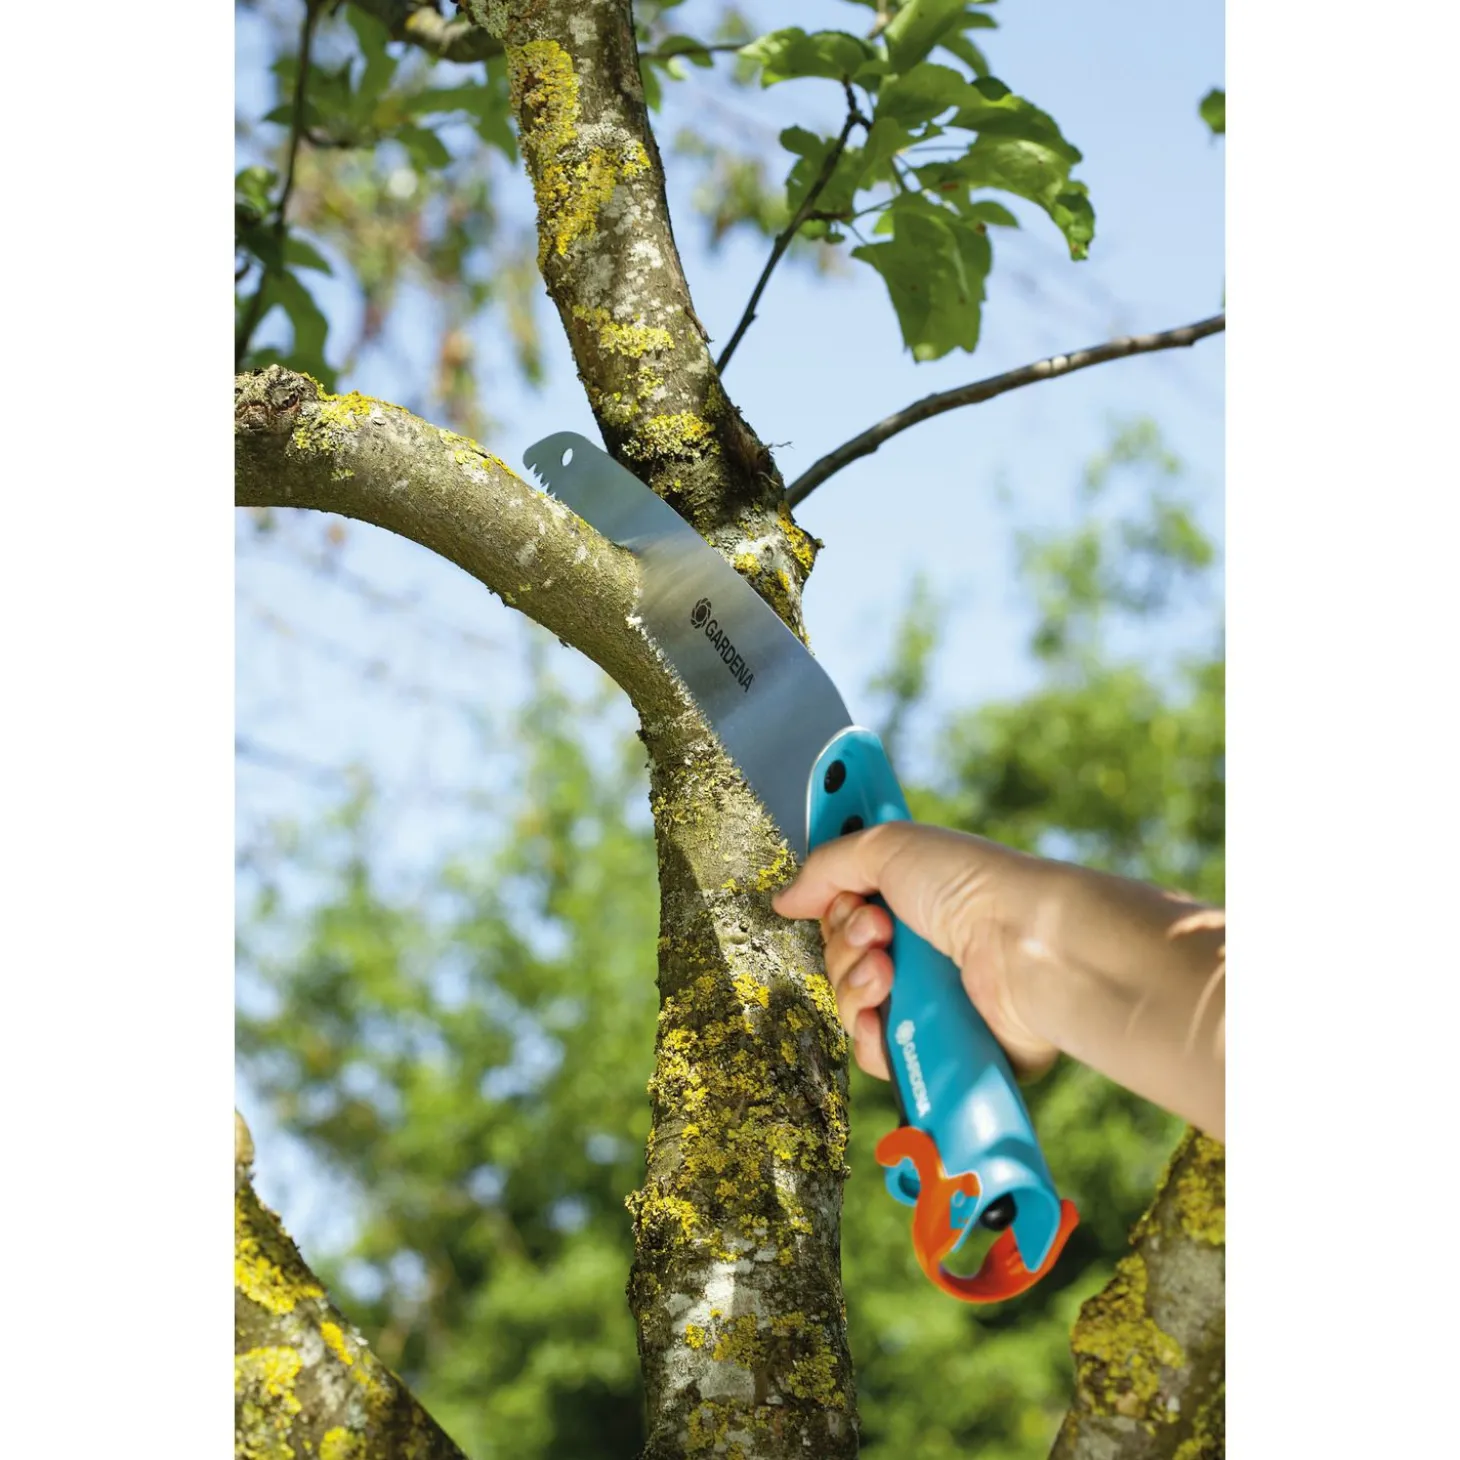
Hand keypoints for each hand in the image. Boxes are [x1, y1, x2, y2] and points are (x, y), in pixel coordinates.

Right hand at [772, 823, 1058, 1082]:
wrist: (1023, 947)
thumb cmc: (971, 887)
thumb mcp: (888, 846)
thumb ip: (827, 866)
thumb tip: (784, 899)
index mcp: (910, 901)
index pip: (841, 914)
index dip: (833, 906)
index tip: (847, 896)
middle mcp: (915, 951)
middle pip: (838, 961)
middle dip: (844, 945)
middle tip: (878, 929)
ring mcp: (925, 1001)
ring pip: (850, 1008)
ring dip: (856, 986)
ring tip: (888, 969)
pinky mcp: (934, 1046)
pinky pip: (874, 1054)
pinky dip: (872, 1035)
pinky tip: (886, 1014)